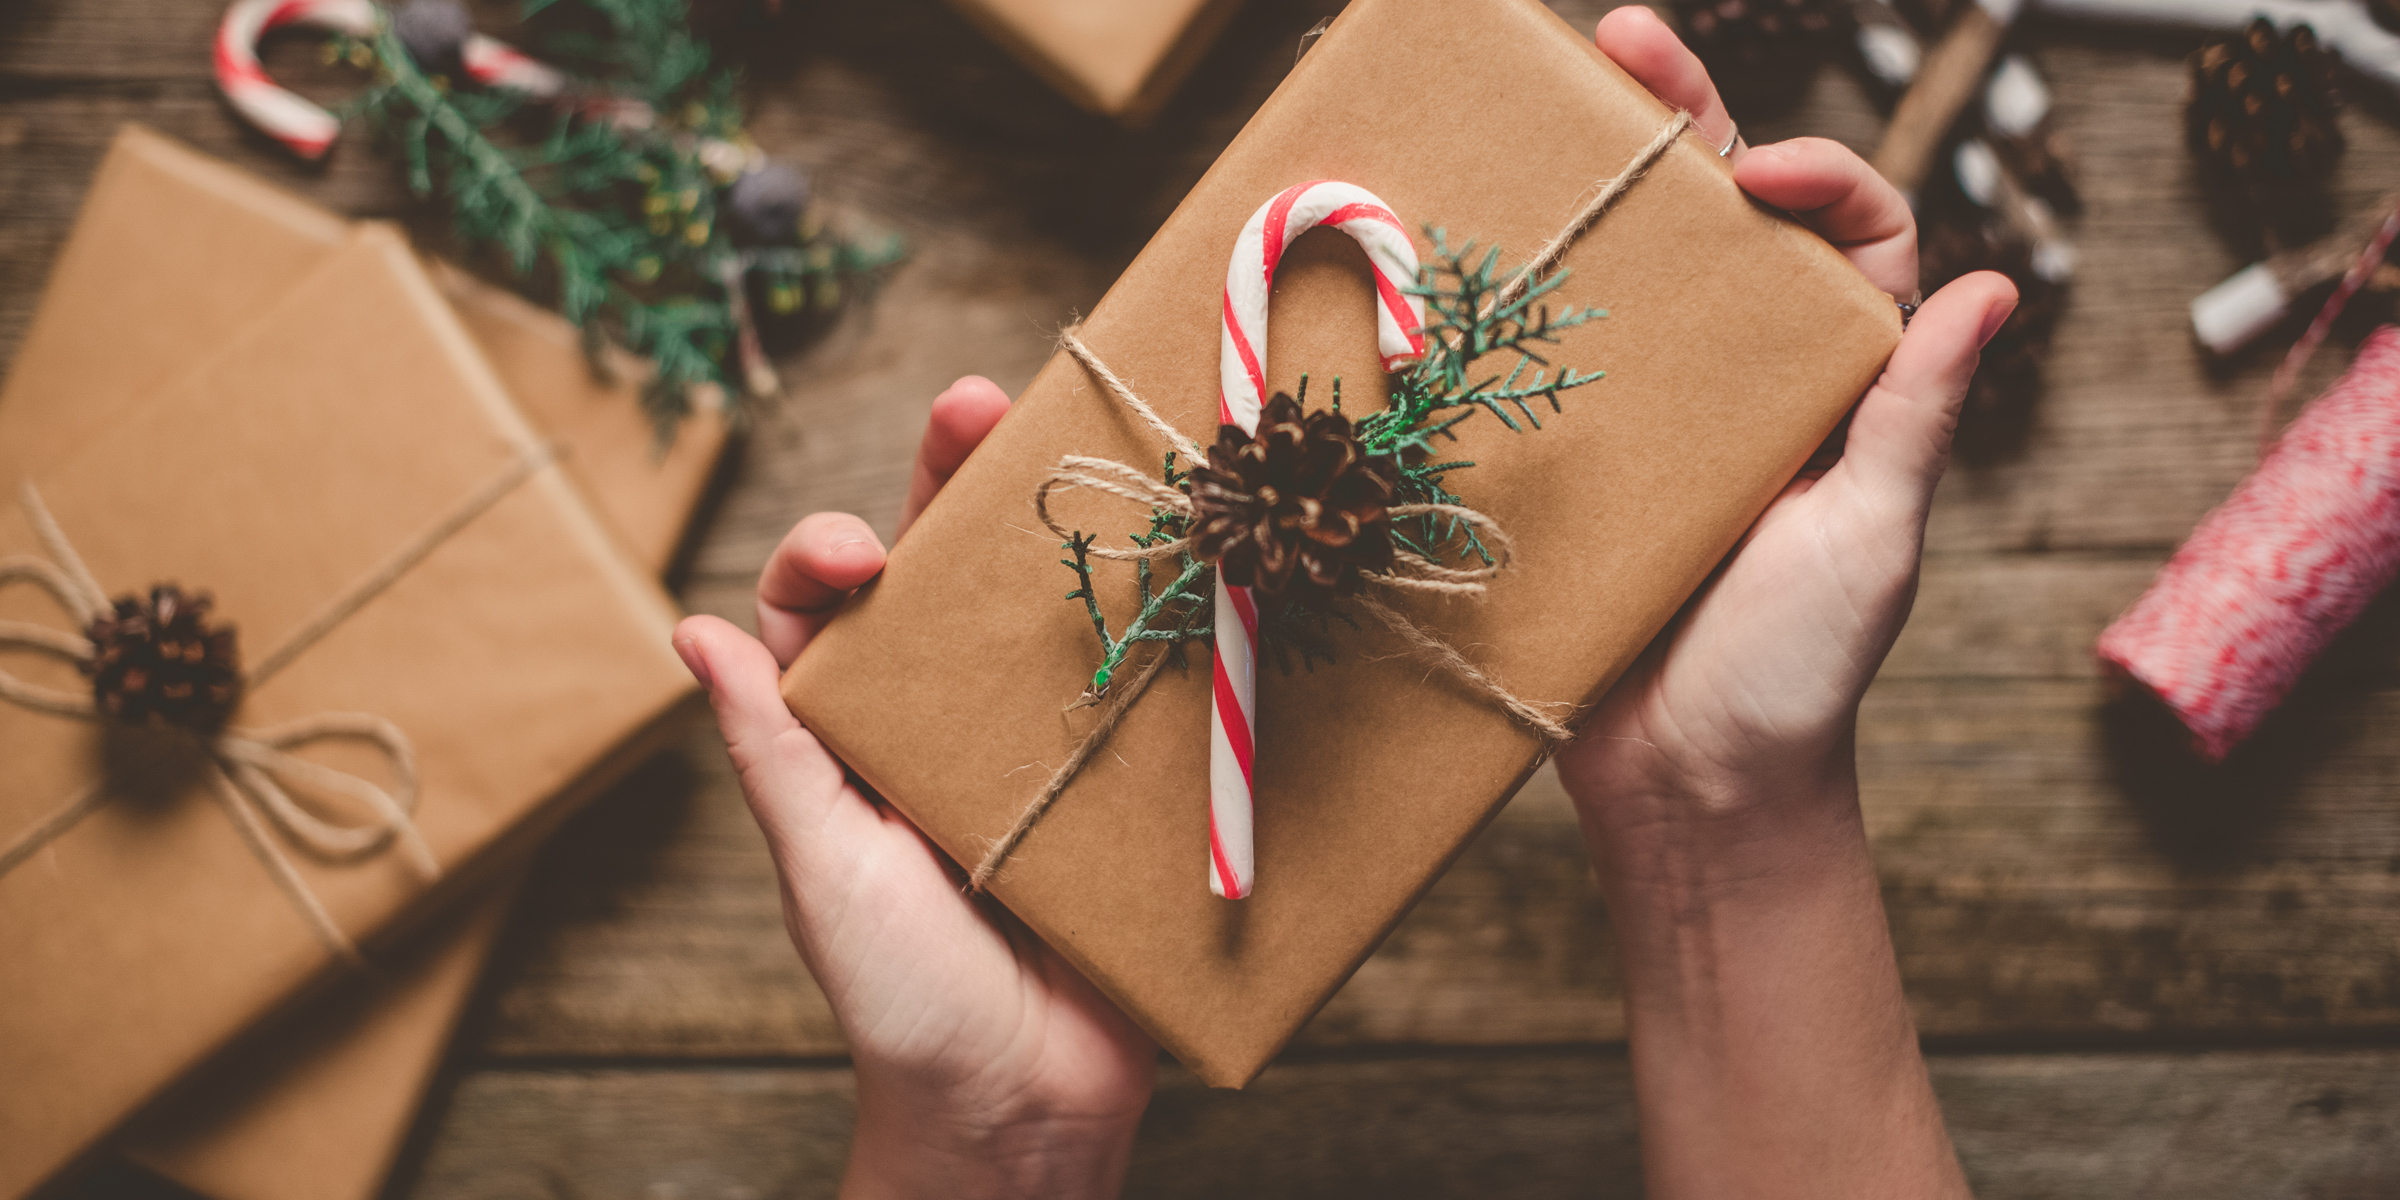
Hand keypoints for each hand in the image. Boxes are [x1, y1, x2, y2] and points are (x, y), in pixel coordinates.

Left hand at [672, 378, 1156, 1199]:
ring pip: (1048, 606)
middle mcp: (947, 720)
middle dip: (959, 481)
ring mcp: (1046, 740)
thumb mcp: (822, 867)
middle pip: (948, 574)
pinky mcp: (1133, 780)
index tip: (858, 551)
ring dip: (1065, 523)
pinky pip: (1144, 684)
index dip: (836, 552)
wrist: (1023, 1107)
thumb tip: (691, 630)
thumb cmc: (899, 999)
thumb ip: (771, 751)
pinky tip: (1181, 559)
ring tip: (1080, 442)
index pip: (833, 608)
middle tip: (979, 403)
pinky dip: (1164, 622)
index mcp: (859, 733)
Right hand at [1561, 8, 2014, 834]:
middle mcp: (1751, 386)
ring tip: (1546, 105)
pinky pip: (1548, 368)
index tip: (1752, 176)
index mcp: (1840, 390)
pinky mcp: (1574, 467)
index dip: (1817, 180)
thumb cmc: (1798, 675)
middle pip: (1726, 225)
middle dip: (1683, 122)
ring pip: (1633, 277)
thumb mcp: (1873, 541)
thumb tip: (1999, 288)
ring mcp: (1657, 422)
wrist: (1686, 788)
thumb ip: (1915, 417)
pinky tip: (1469, 250)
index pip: (1854, 240)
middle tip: (1624, 41)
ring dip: (1595, 188)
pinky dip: (1515, 306)